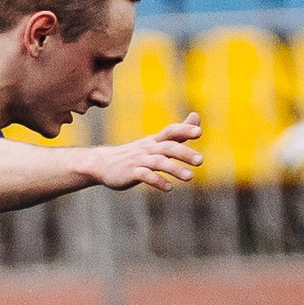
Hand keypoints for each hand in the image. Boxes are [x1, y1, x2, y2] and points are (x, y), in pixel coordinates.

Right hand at [83, 117, 201, 192]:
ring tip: (189, 177)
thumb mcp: (156, 142)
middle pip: (168, 147)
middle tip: (200, 161)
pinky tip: (168, 188)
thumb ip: (178, 133)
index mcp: (155, 141)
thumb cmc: (135, 154)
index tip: (199, 132)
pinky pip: (144, 176)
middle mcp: (148, 149)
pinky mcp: (130, 173)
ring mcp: (138, 161)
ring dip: (174, 169)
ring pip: (158, 162)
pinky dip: (156, 181)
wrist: (102, 164)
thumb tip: (197, 116)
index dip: (184, 129)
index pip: (171, 131)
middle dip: (184, 153)